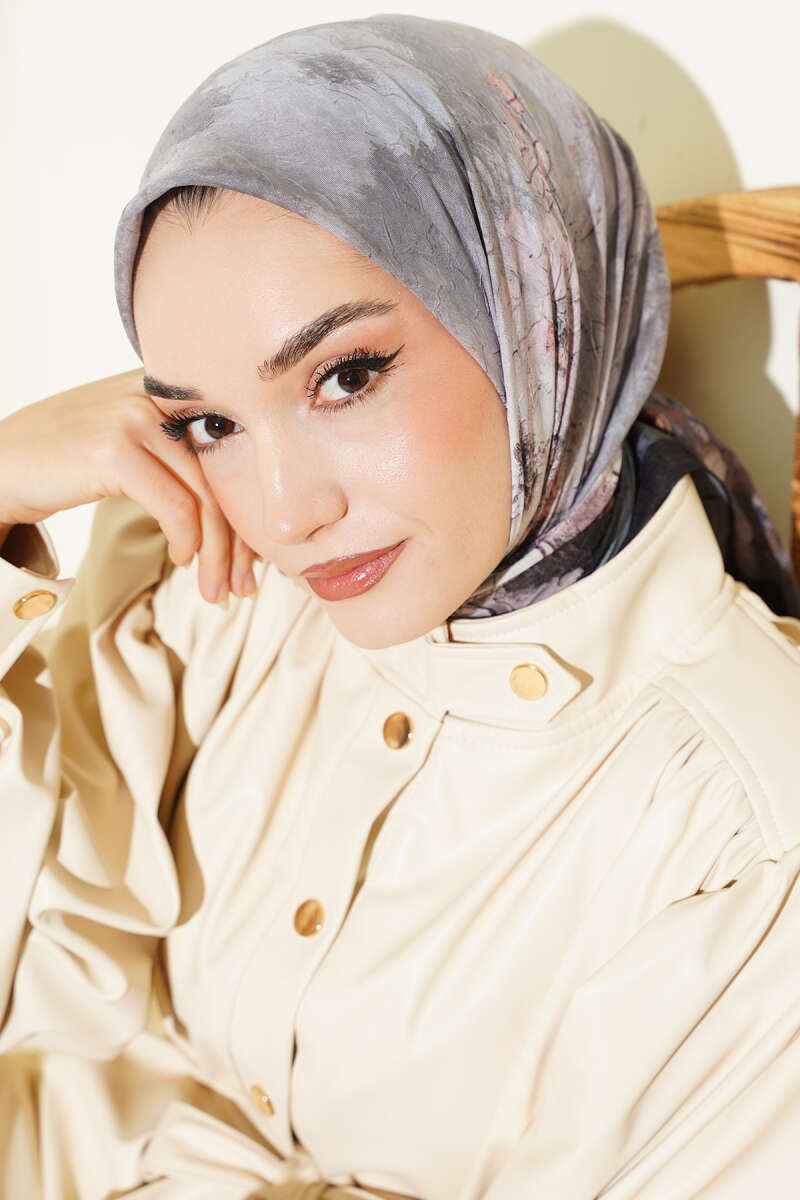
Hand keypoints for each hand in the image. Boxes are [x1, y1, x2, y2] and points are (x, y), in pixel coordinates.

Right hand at [0, 367, 258, 602]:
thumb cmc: (60, 460)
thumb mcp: (128, 443)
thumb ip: (174, 454)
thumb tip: (231, 505)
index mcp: (168, 390)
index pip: (230, 451)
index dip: (247, 507)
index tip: (252, 553)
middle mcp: (157, 395)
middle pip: (223, 477)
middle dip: (238, 540)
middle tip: (244, 585)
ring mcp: (135, 419)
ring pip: (204, 497)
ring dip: (216, 554)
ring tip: (216, 590)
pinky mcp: (115, 449)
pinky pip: (176, 507)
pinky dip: (187, 542)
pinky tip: (181, 560)